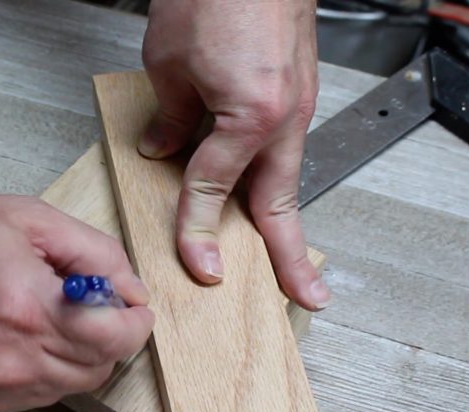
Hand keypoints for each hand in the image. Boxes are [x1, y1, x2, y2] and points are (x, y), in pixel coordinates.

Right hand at [0, 194, 154, 411]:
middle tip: (85, 302)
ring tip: (41, 313)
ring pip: (70, 386)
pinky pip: (36, 397)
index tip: (130, 305)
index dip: (134, 320)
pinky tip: (15, 334)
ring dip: (74, 354)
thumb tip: (128, 288)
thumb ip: (93, 252)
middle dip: (105, 334)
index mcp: (28, 308)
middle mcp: (12, 361)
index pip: (118, 339)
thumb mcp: (25, 218)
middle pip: (100, 368)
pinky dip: (41, 369)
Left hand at [141, 0, 329, 310]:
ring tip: (287, 262)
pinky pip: (283, 149)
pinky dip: (273, 179)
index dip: (198, 230)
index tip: (196, 264)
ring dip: (284, 220)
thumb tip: (165, 148)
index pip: (214, 188)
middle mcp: (286, 114)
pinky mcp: (296, 88)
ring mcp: (297, 101)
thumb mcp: (170, 60)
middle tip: (302, 294)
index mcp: (253, 114)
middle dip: (290, 255)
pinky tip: (259, 195)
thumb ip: (171, 116)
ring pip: (286, 176)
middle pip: (281, 200)